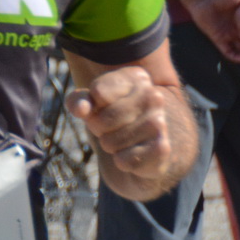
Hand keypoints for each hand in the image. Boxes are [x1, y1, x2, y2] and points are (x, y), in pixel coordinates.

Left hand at [69, 66, 174, 188]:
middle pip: (102, 120)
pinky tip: (134, 153)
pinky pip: (124, 160)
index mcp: (136, 77)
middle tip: (111, 127)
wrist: (146, 145)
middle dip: (98, 128)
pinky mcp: (162, 149)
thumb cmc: (112, 116)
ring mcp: (160, 122)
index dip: (91, 105)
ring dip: (110, 145)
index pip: (98, 92)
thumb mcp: (90, 102)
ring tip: (123, 139)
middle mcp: (153, 96)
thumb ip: (78, 100)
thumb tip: (81, 109)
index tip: (102, 106)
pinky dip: (122, 161)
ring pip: (110, 142)